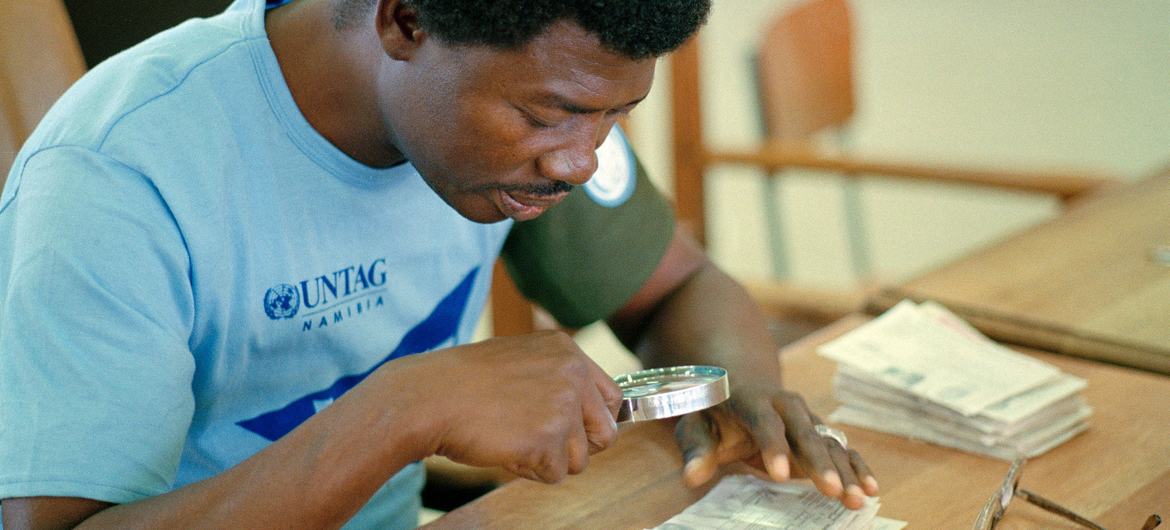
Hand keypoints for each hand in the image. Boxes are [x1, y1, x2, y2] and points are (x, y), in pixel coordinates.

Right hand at [388, 331, 622, 482]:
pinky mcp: (548, 438)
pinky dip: (530, 470)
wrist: (429, 397)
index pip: (612, 397)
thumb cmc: (463, 383)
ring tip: (513, 440)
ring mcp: (562, 406)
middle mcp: (572, 374)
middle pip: (605, 432)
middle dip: (578, 448)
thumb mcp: (519, 360)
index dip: (593, 422)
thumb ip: (555, 379)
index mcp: (567, 351)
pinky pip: (554, 474)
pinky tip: (505, 448)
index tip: (576, 433)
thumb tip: (583, 413)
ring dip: (549, 460)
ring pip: (580, 459)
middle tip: (543, 445)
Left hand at [674, 383, 878, 508]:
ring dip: (845, 470)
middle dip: (820, 462)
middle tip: (832, 491)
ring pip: (829, 443)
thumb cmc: (715, 412)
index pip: (764, 422)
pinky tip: (870, 488)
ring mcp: (806, 418)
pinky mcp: (819, 432)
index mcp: (752, 399)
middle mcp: (786, 406)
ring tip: (857, 498)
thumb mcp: (697, 425)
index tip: (779, 475)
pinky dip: (857, 467)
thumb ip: (695, 450)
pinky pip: (842, 449)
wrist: (738, 386)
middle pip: (805, 432)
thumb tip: (691, 475)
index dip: (773, 447)